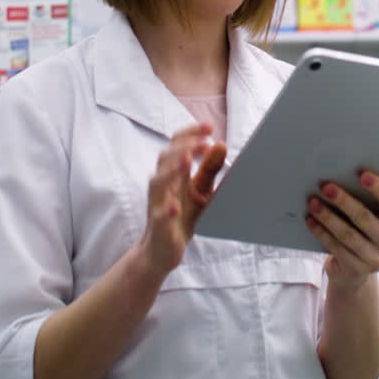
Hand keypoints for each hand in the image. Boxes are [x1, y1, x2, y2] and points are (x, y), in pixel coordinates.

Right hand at [137, 122, 227, 276]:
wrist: (162, 251)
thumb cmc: (182, 216)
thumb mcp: (200, 190)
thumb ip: (209, 169)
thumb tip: (221, 144)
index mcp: (173, 174)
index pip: (176, 145)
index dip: (190, 134)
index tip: (209, 126)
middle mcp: (163, 186)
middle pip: (165, 158)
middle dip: (184, 147)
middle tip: (204, 142)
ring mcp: (158, 205)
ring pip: (157, 183)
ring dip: (172, 171)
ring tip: (187, 161)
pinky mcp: (159, 227)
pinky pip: (159, 216)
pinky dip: (166, 210)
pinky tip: (175, 206)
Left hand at [305, 171, 378, 291]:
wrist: (355, 271)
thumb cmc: (361, 233)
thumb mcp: (371, 218)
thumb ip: (367, 199)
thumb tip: (344, 171)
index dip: (378, 187)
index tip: (362, 174)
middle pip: (364, 218)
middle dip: (343, 200)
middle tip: (325, 186)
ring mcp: (375, 259)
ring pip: (346, 234)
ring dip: (327, 216)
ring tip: (312, 202)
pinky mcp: (357, 270)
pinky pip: (335, 247)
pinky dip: (321, 232)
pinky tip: (310, 220)